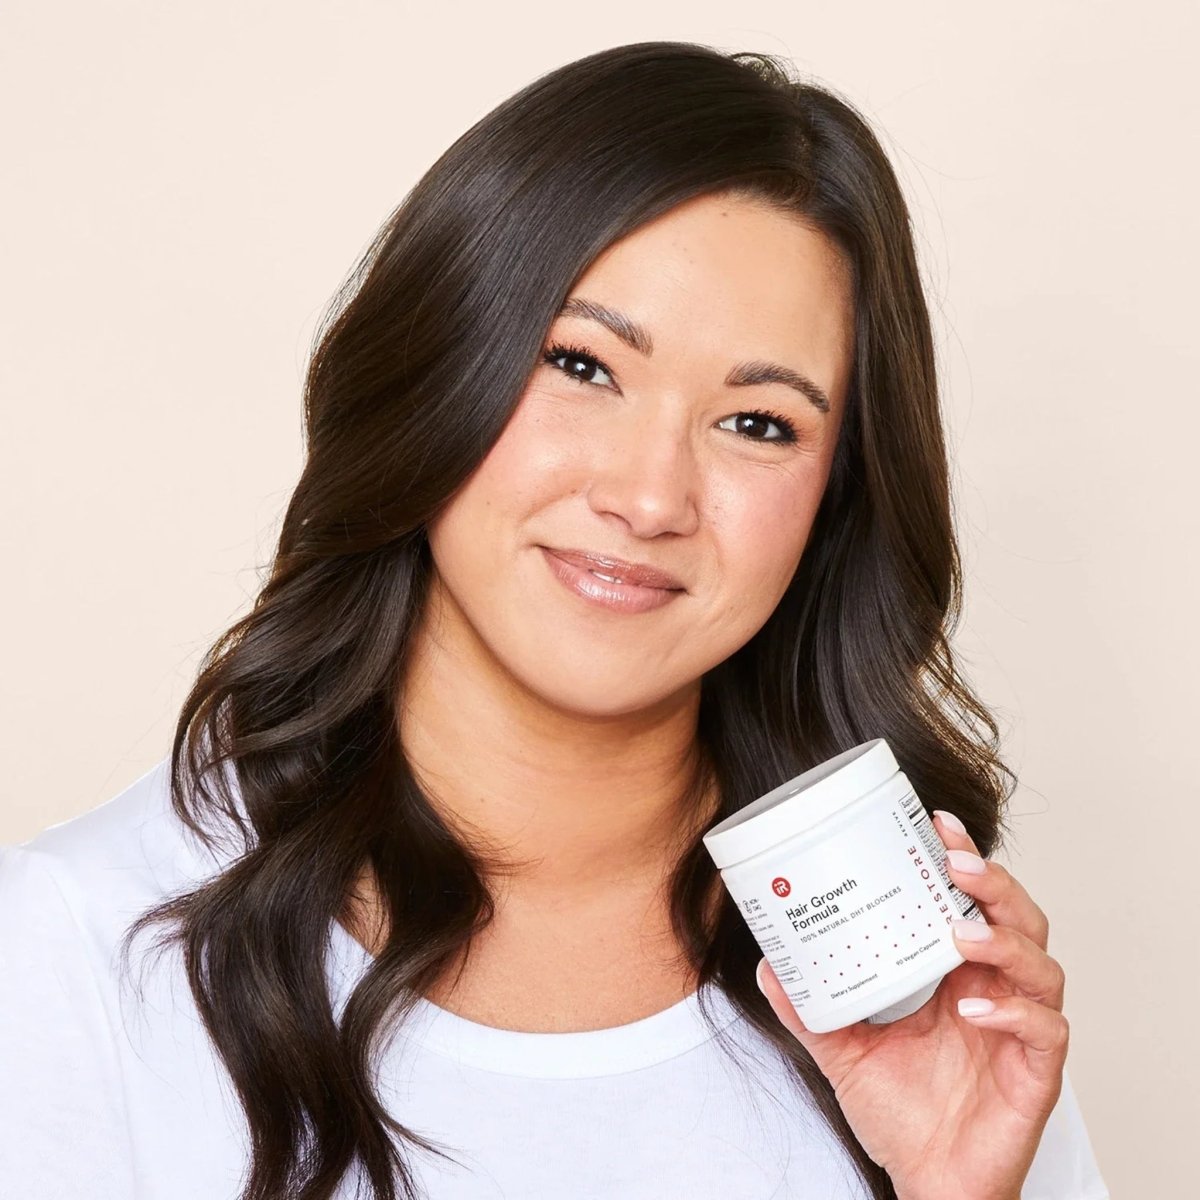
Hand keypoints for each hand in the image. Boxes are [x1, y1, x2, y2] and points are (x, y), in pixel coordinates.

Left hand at [756, 811, 1068, 1199]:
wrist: (926, 1182)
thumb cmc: (900, 1112)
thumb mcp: (843, 1049)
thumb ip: (809, 1008)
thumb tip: (768, 965)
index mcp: (956, 973)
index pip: (972, 902)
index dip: (963, 859)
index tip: (933, 821)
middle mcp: (994, 990)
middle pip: (1019, 918)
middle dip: (993, 883)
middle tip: (955, 862)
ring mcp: (1019, 1030)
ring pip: (1040, 965)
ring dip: (1004, 940)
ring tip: (962, 933)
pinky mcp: (1035, 1073)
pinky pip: (1045, 1031)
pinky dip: (1014, 1012)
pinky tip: (974, 1008)